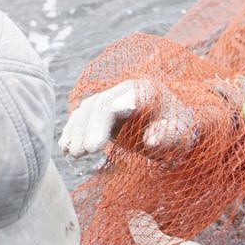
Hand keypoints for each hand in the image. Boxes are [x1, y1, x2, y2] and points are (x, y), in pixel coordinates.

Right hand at [59, 79, 195, 158]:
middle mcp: (124, 91)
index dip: (119, 106)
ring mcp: (109, 101)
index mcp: (146, 91)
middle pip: (102, 105)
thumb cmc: (178, 132)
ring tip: (73, 154)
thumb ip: (167, 135)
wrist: (170, 131)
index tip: (112, 120)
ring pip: (87, 110)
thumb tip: (151, 140)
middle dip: (92, 128)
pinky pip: (81, 118)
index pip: (130, 95)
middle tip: (86, 151)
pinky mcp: (100, 114)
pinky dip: (72, 132)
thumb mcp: (179, 135)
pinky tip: (65, 148)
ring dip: (77, 131)